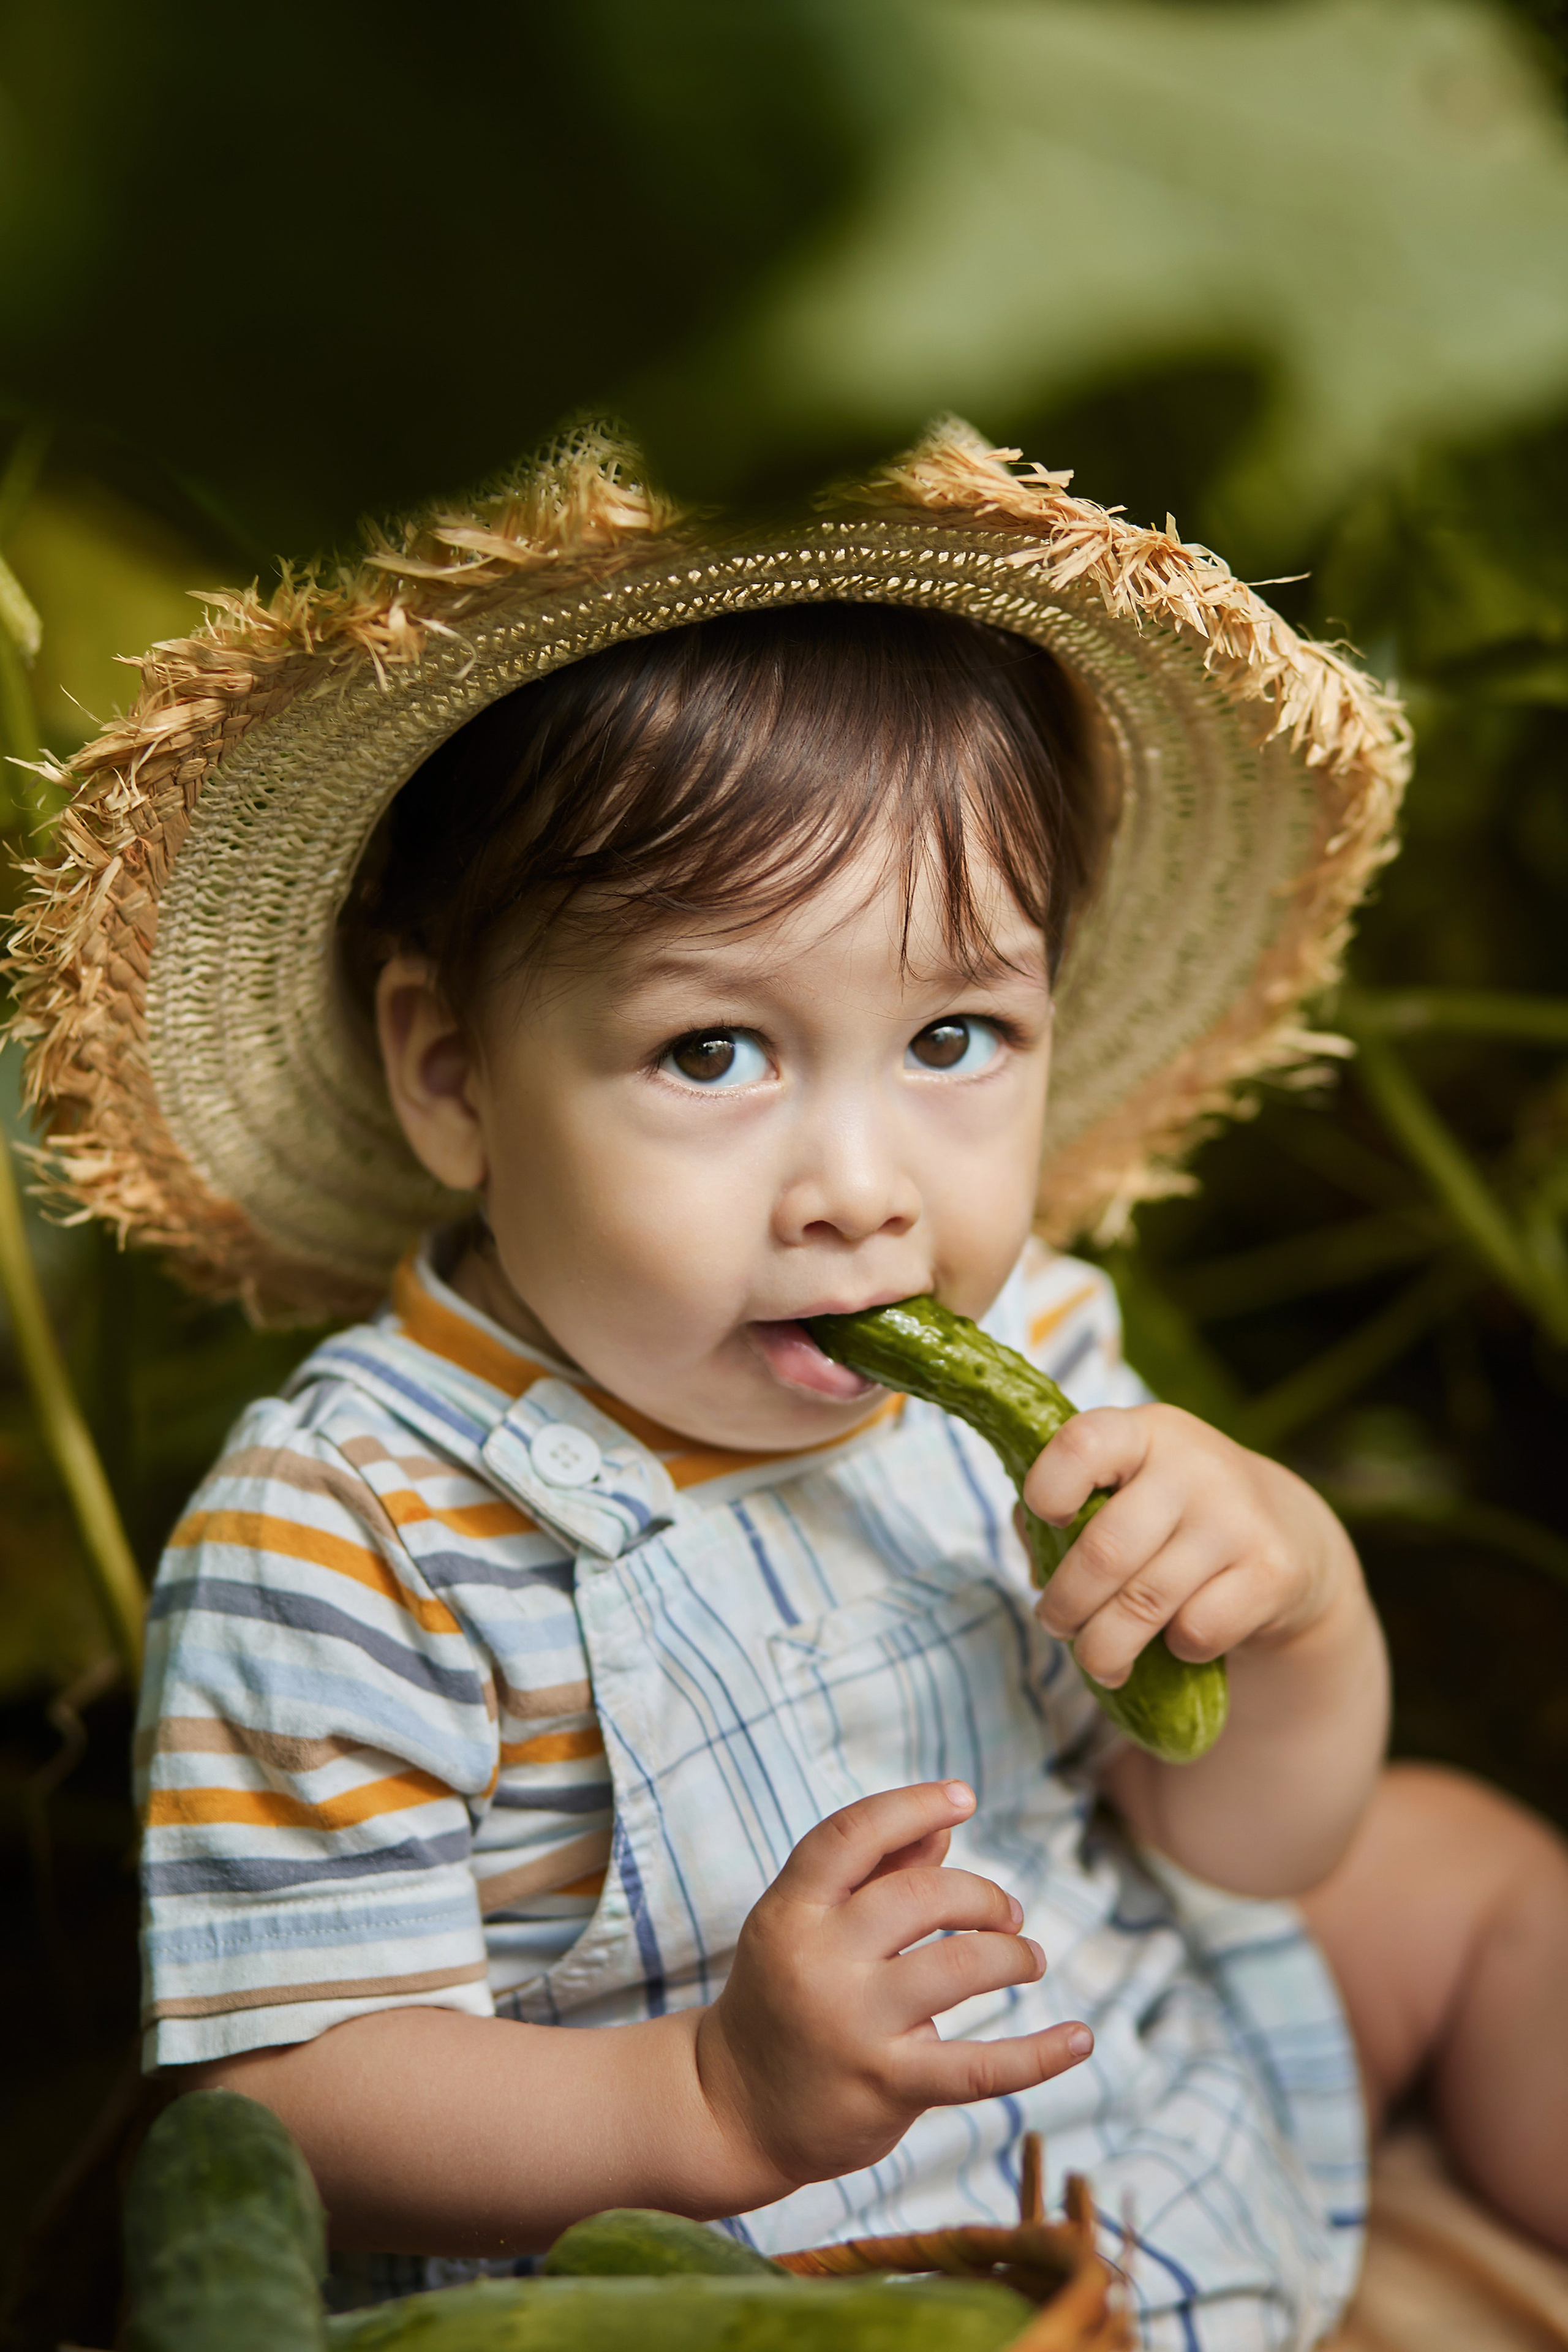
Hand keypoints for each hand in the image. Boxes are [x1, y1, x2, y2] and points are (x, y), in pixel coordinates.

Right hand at [694, 1781, 1092, 2193]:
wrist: (731, 2110)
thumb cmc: (785, 1997)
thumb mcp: (806, 1926)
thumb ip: (871, 1874)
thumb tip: (941, 1825)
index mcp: (790, 1910)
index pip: (851, 1836)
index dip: (911, 1806)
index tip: (964, 1797)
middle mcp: (817, 1961)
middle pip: (921, 1896)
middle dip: (981, 1897)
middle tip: (1008, 1914)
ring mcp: (852, 2026)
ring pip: (958, 1967)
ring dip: (1011, 1954)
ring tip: (1027, 1958)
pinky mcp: (885, 2086)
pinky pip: (979, 2067)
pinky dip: (1040, 2053)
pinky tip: (1080, 2038)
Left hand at [1022, 1403, 1357, 1691]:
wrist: (1289, 1532)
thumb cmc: (1171, 1513)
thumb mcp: (1121, 1487)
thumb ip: (1065, 1510)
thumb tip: (1039, 1569)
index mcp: (1144, 1432)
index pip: (1081, 1444)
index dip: (1048, 1489)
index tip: (1049, 1519)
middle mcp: (1195, 1465)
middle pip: (1104, 1551)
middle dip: (1065, 1606)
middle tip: (1055, 1626)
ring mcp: (1238, 1518)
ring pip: (1144, 1604)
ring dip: (1104, 1648)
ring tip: (1097, 1659)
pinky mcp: (1272, 1572)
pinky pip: (1196, 1632)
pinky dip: (1176, 1650)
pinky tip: (1179, 1637)